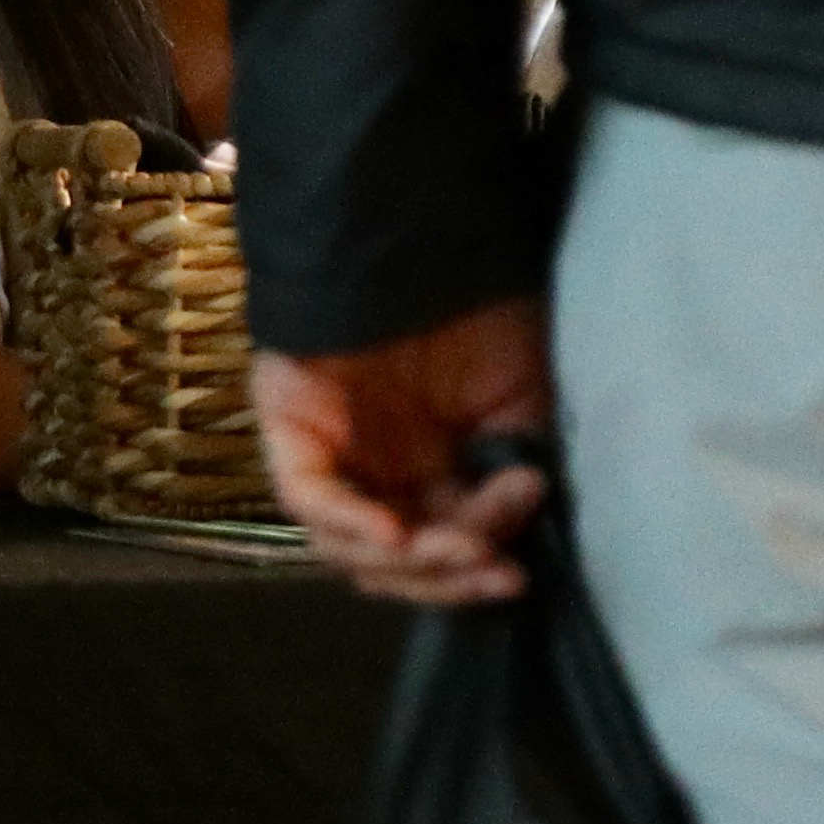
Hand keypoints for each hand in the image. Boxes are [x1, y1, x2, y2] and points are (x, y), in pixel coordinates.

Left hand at [256, 297, 559, 608]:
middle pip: (394, 563)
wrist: (429, 247)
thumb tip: (531, 527)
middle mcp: (374, 473)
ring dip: (412, 560)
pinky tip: (397, 533)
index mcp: (428, 470)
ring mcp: (331, 456)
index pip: (440, 546)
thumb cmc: (485, 315)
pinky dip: (351, 521)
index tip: (523, 568)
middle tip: (502, 571)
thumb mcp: (525, 402)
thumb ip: (520, 463)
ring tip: (466, 545)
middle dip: (449, 576)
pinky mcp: (293, 432)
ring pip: (348, 546)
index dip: (475, 572)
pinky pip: (310, 497)